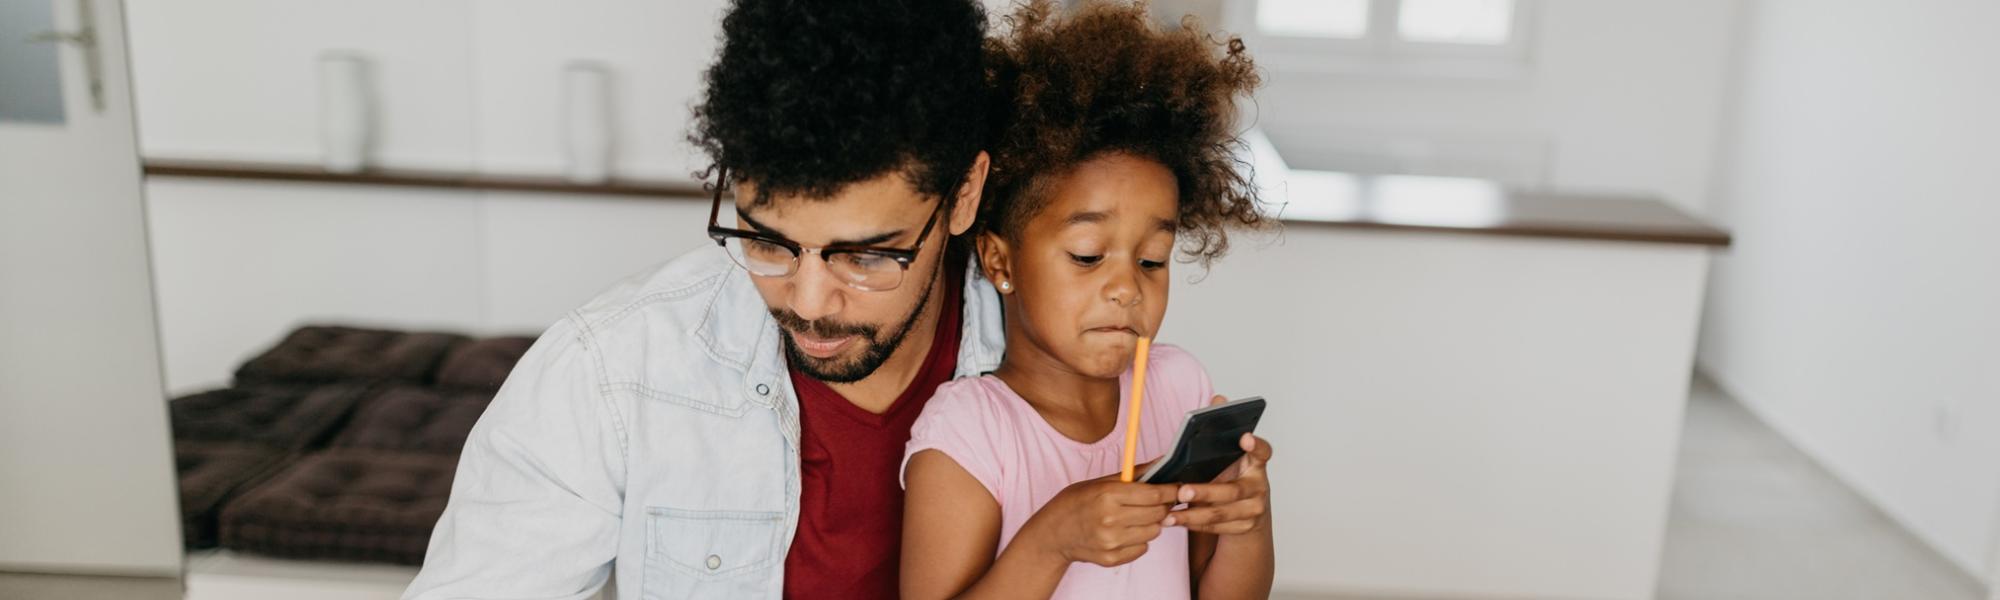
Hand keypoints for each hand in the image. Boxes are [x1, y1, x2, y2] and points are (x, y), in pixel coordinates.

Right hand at [1021, 469, 1180, 566]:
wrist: (1053, 533)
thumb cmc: (1077, 502)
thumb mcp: (1101, 482)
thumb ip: (1134, 473)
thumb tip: (1163, 462)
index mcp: (1108, 496)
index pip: (1154, 494)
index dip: (1171, 491)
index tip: (1178, 489)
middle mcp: (1110, 520)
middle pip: (1158, 513)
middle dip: (1163, 506)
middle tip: (1158, 502)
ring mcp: (1111, 542)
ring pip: (1154, 532)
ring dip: (1152, 523)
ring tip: (1137, 516)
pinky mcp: (1111, 558)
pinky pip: (1142, 548)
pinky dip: (1140, 540)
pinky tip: (1127, 531)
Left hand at [1168, 396, 1273, 535]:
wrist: (1247, 511)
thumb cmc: (1231, 476)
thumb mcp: (1228, 455)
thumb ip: (1221, 431)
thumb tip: (1218, 399)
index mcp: (1256, 464)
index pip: (1263, 452)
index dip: (1256, 446)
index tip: (1244, 437)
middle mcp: (1259, 487)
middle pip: (1233, 491)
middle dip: (1206, 492)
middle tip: (1182, 490)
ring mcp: (1253, 510)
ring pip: (1221, 514)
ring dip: (1192, 514)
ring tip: (1169, 513)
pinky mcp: (1244, 527)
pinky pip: (1216, 528)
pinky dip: (1193, 524)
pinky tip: (1174, 520)